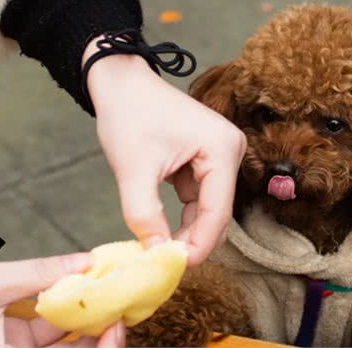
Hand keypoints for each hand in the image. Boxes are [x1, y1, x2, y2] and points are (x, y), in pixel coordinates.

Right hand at [0, 254, 124, 346]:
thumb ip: (39, 273)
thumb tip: (86, 260)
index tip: (115, 326)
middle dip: (98, 338)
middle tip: (120, 310)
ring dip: (85, 325)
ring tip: (109, 298)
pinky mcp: (12, 344)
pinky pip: (49, 336)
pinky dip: (67, 317)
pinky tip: (85, 296)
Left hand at [84, 37, 245, 265]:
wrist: (120, 83)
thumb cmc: (128, 114)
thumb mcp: (133, 169)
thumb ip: (144, 215)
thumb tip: (156, 254)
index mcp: (222, 148)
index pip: (217, 211)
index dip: (198, 245)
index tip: (173, 269)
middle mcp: (230, 151)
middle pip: (218, 213)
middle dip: (193, 240)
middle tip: (164, 265)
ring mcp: (221, 156)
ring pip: (208, 209)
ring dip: (186, 230)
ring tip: (158, 248)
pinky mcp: (207, 160)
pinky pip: (198, 198)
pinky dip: (181, 215)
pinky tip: (162, 227)